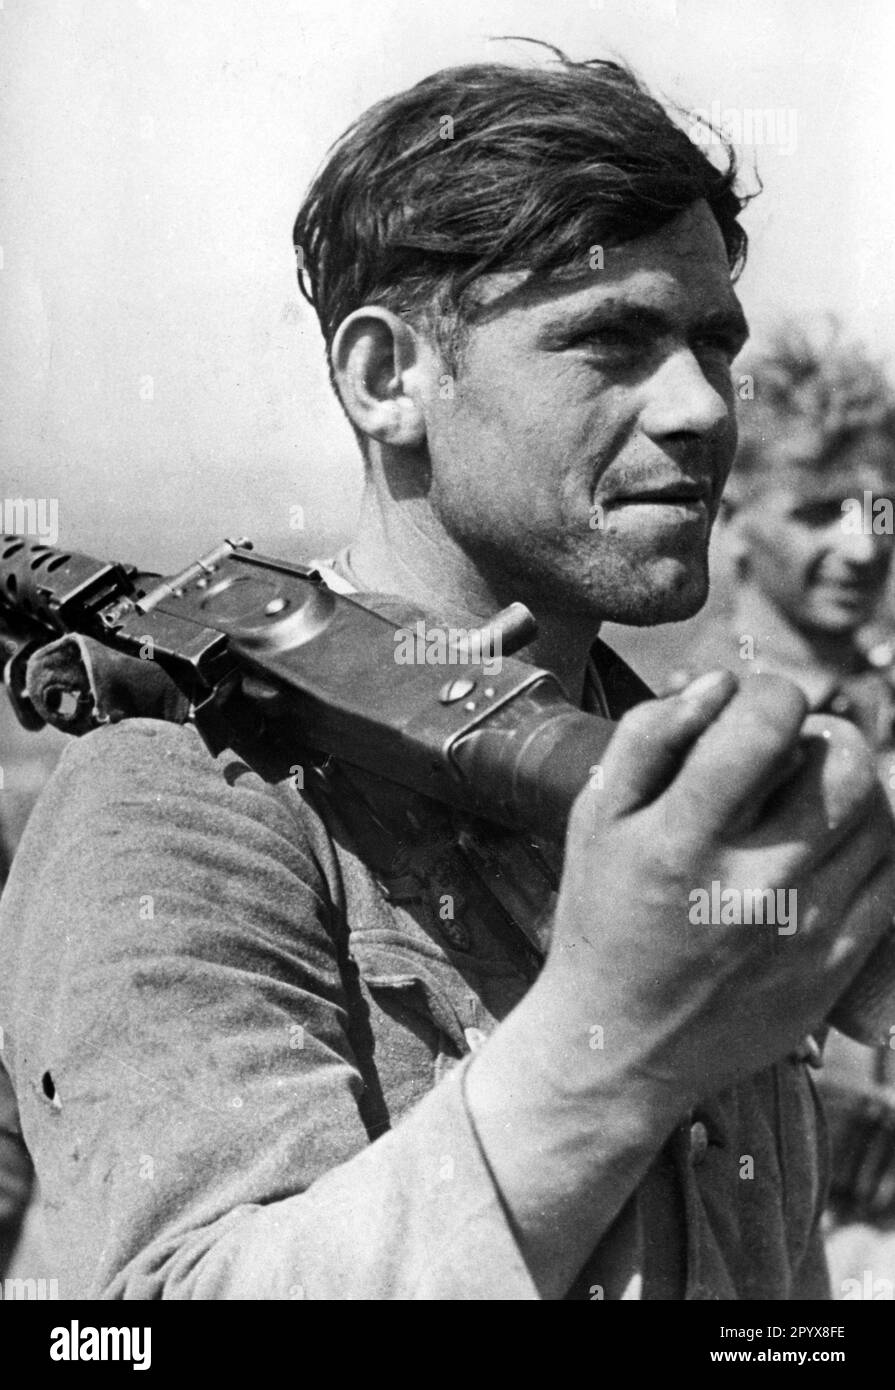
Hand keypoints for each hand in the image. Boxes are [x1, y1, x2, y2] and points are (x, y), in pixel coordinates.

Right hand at [537, 669, 894, 1110]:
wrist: (619, 1046)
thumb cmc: (603, 919)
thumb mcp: (594, 818)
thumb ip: (649, 736)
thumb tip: (721, 684)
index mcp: (682, 841)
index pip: (766, 725)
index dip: (769, 694)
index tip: (752, 710)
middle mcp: (754, 886)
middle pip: (848, 764)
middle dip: (825, 737)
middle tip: (791, 754)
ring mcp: (807, 931)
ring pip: (880, 817)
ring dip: (849, 790)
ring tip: (805, 804)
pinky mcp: (838, 966)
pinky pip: (892, 878)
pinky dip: (868, 847)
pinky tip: (825, 852)